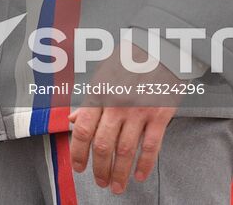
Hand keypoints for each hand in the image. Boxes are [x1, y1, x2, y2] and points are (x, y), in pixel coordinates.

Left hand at [70, 52, 178, 194]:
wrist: (160, 47)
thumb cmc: (129, 60)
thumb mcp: (103, 75)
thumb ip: (89, 101)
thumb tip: (72, 120)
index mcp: (99, 94)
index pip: (83, 130)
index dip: (78, 153)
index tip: (79, 168)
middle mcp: (116, 104)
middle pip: (102, 145)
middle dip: (99, 169)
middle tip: (101, 182)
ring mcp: (139, 111)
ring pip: (125, 151)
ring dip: (119, 173)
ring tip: (117, 186)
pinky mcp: (160, 115)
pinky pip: (151, 146)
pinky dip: (145, 165)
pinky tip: (139, 175)